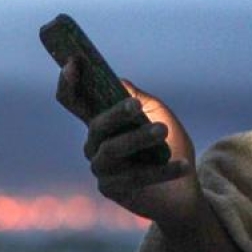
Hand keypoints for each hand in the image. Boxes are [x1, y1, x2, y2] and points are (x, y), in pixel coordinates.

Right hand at [57, 59, 203, 225]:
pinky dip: (160, 170)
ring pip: (112, 150)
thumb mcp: (159, 114)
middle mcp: (94, 143)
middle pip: (96, 126)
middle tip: (137, 106)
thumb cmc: (169, 147)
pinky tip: (182, 165)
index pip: (72, 100)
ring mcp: (100, 167)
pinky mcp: (111, 189)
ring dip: (138, 139)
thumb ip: (139, 97)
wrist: (184, 189)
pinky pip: (133, 177)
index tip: (73, 62)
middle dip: (116, 114)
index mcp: (102, 121)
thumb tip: (119, 82)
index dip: (68, 82)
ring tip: (163, 131)